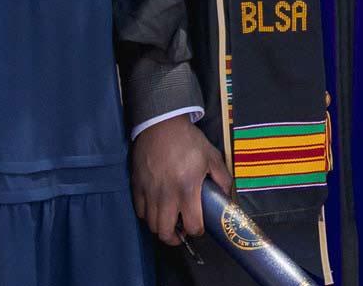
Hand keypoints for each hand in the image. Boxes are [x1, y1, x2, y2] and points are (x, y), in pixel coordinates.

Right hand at [129, 115, 231, 244]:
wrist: (161, 124)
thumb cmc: (188, 140)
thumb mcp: (212, 156)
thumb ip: (222, 178)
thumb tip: (225, 195)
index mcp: (187, 188)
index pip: (192, 225)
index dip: (197, 231)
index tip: (198, 226)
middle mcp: (166, 195)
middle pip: (165, 232)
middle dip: (175, 238)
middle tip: (181, 231)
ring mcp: (149, 192)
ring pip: (151, 224)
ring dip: (161, 227)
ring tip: (169, 220)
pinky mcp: (137, 186)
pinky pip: (139, 211)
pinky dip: (148, 215)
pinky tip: (156, 208)